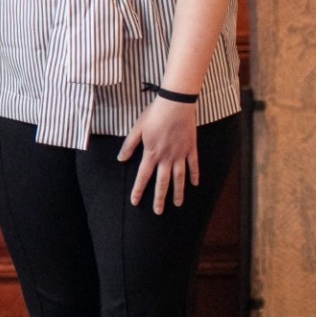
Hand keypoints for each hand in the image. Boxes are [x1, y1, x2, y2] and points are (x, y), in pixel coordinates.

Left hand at [118, 96, 199, 213]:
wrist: (175, 105)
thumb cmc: (154, 115)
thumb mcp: (137, 129)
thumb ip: (129, 145)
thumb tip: (120, 159)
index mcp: (151, 153)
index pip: (143, 176)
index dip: (138, 190)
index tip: (135, 202)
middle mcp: (166, 157)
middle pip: (162, 182)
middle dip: (160, 198)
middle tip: (158, 212)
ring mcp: (180, 154)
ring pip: (179, 177)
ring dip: (178, 192)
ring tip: (178, 204)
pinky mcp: (190, 148)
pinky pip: (193, 165)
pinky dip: (195, 175)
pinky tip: (195, 184)